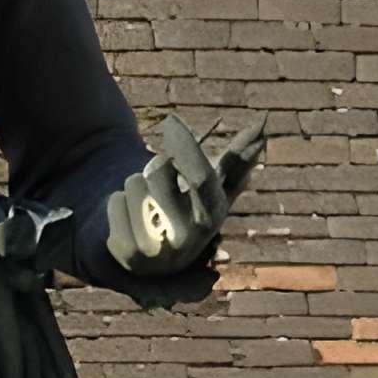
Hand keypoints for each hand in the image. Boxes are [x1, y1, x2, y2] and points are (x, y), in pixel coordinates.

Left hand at [106, 115, 265, 278]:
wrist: (145, 252)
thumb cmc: (181, 209)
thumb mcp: (210, 187)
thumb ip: (236, 159)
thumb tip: (262, 125)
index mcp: (214, 215)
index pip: (201, 177)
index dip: (186, 147)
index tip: (171, 121)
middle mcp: (191, 238)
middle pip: (160, 173)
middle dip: (154, 164)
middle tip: (158, 180)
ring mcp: (161, 251)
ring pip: (134, 183)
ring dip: (134, 185)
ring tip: (144, 206)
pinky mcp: (130, 256)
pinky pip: (115, 202)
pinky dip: (117, 203)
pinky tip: (128, 220)